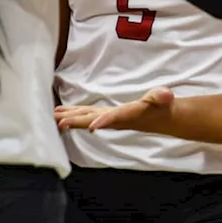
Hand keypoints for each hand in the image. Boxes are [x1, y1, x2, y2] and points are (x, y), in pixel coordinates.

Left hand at [54, 87, 175, 133]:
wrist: (163, 119)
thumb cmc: (163, 107)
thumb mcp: (164, 100)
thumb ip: (162, 97)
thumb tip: (166, 95)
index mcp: (131, 115)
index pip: (118, 118)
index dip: (106, 122)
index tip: (93, 127)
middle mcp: (117, 120)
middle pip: (96, 121)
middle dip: (78, 122)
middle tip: (60, 123)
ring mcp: (110, 119)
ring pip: (88, 119)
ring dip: (72, 119)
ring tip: (55, 117)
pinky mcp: (107, 116)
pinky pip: (88, 115)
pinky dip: (76, 114)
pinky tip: (63, 114)